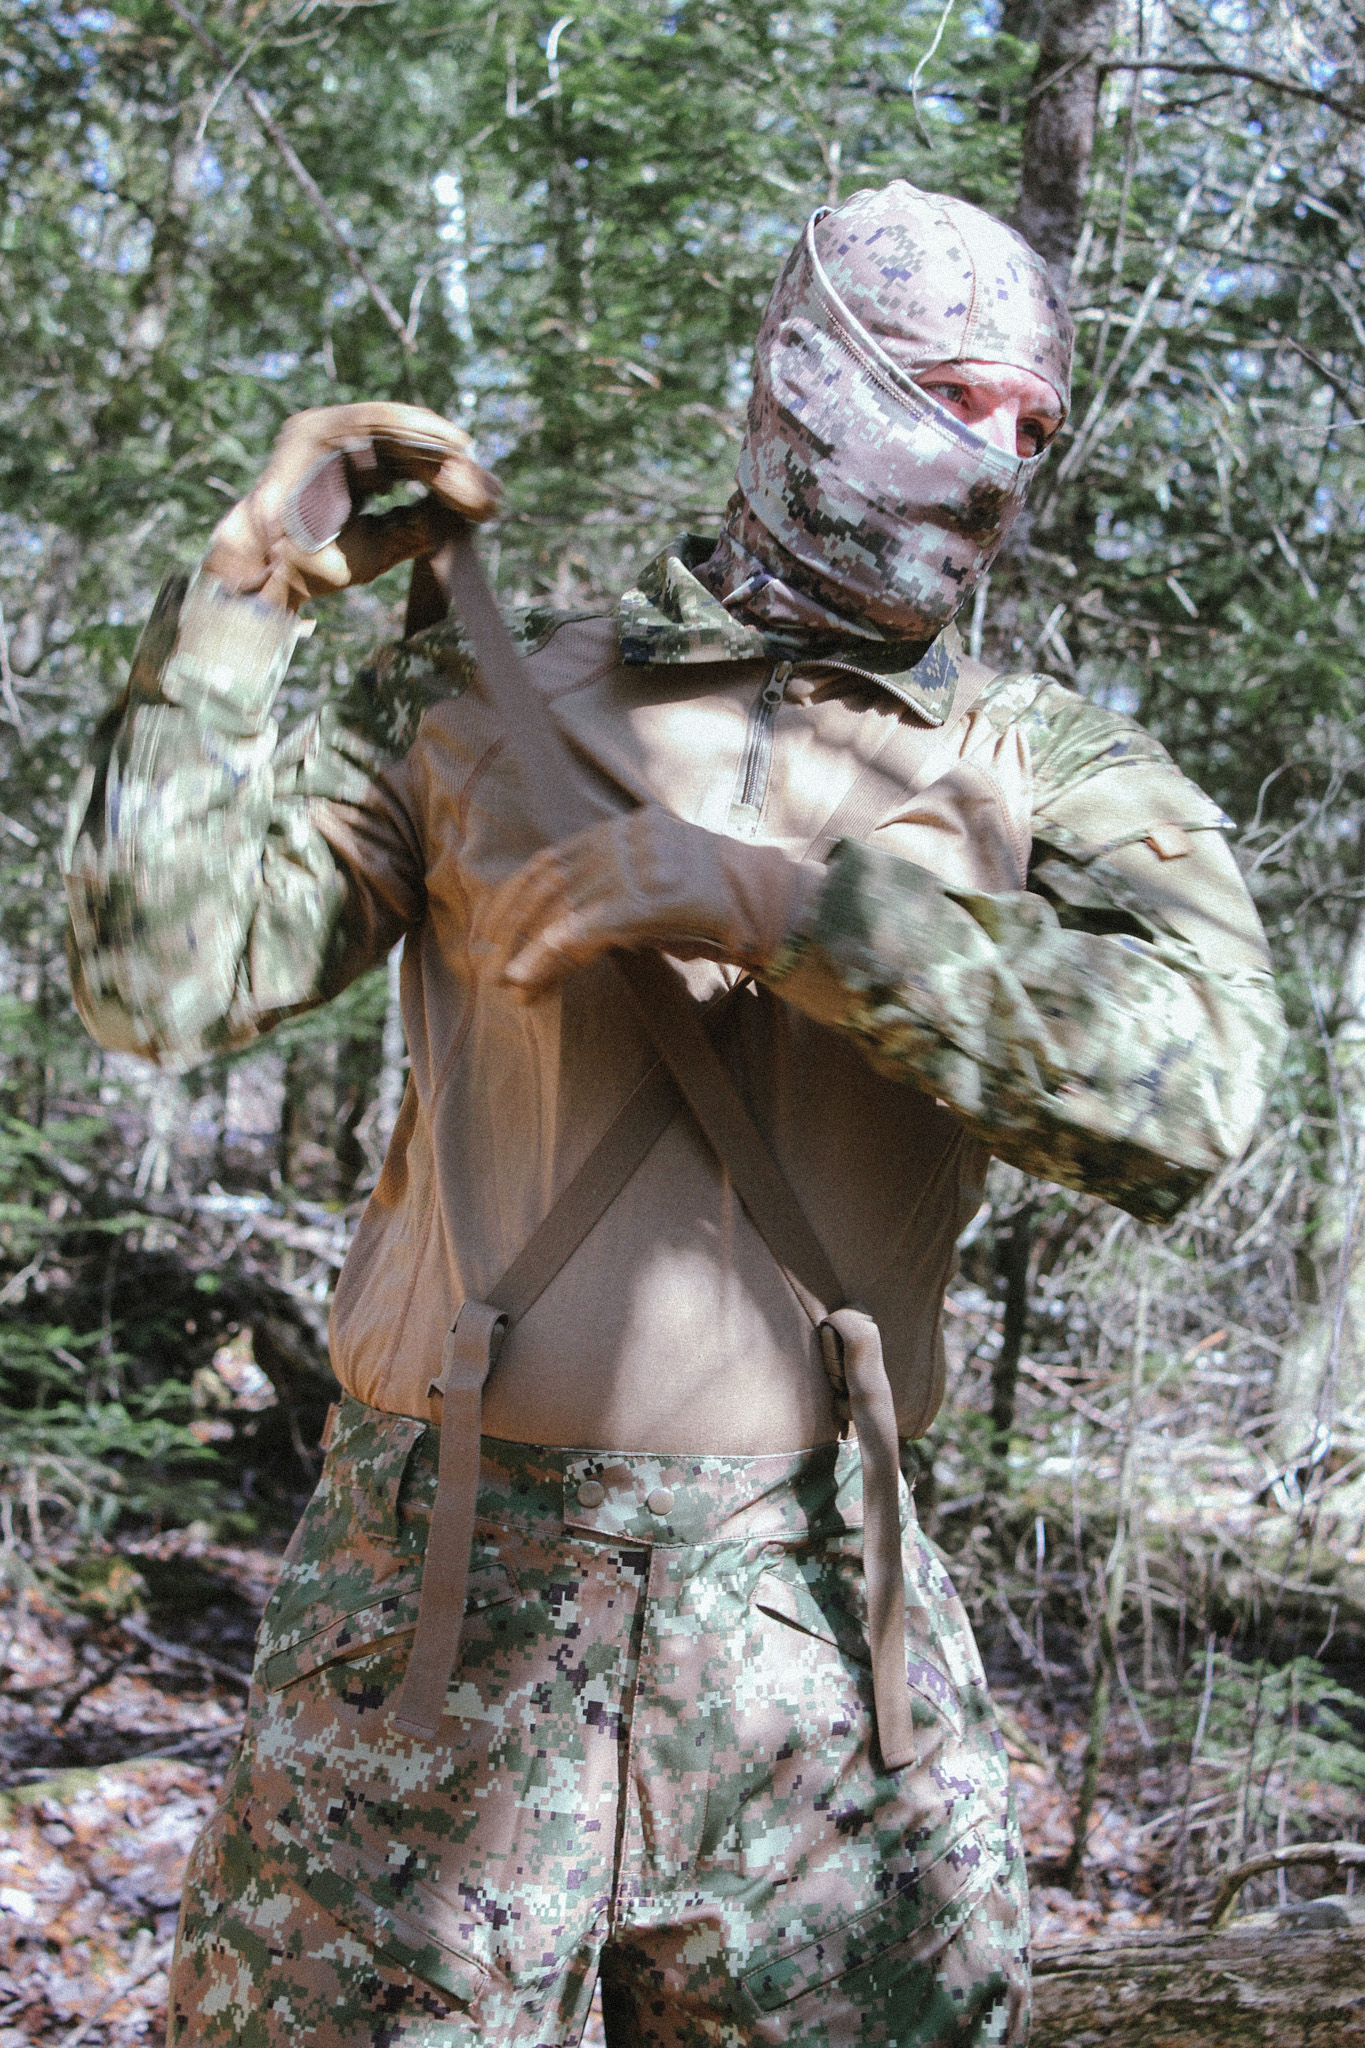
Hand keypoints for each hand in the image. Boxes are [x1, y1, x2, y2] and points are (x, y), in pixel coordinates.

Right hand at [203, 403, 500, 611]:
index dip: (453, 479)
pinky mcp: (319, 430)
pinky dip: (413, 428)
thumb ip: (418, 524)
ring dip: (441, 446)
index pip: (413, 465)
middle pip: (412, 447)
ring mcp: (329, 434)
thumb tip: (462, 513)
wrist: (276, 573)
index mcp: (357, 471)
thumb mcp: (383, 543)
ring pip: (398, 429)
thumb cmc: (321, 563)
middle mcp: (344, 448)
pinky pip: (375, 421)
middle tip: (494, 493)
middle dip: (456, 467)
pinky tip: (450, 443)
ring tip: (477, 466)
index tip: (491, 500)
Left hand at [480, 806, 819, 998]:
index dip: (515, 896)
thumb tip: (562, 938)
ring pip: (559, 904)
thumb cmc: (722, 912)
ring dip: (523, 946)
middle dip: (508, 921)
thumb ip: (617, 899)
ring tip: (505, 980)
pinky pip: (582, 928)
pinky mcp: (647, 900)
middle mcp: (628, 837)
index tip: (490, 929)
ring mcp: (638, 865)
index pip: (554, 859)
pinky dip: (546, 955)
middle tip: (483, 959)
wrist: (778, 909)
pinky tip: (527, 978)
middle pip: (548, 876)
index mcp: (629, 829)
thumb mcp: (662, 892)